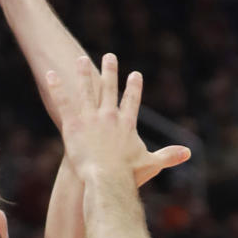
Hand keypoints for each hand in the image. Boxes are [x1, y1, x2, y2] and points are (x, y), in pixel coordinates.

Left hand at [48, 53, 189, 184]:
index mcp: (126, 124)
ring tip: (80, 60)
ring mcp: (90, 118)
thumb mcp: (151, 164)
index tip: (135, 74)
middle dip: (110, 71)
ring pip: (86, 90)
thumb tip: (188, 153)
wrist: (107, 180)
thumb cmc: (128, 175)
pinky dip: (57, 88)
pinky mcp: (72, 124)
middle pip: (109, 89)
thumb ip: (168, 156)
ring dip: (83, 73)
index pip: (131, 101)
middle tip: (109, 56)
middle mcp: (109, 116)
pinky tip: (50, 75)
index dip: (134, 87)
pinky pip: (63, 102)